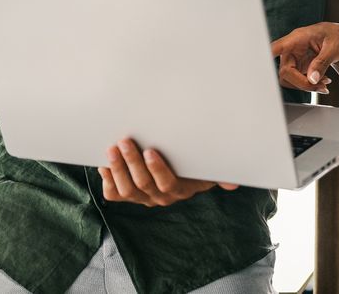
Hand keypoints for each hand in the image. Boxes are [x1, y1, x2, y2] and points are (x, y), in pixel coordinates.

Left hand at [98, 138, 236, 206]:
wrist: (177, 178)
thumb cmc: (193, 168)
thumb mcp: (208, 171)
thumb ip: (220, 175)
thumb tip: (234, 184)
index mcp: (179, 190)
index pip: (167, 183)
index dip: (157, 169)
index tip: (150, 151)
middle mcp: (159, 197)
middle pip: (143, 184)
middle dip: (132, 162)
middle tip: (125, 141)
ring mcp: (141, 198)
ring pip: (126, 189)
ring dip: (118, 168)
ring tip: (112, 149)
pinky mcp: (126, 195)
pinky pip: (113, 194)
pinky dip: (107, 180)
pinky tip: (104, 165)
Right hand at [271, 22, 338, 93]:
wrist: (338, 39)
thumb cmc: (335, 37)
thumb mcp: (334, 48)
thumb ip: (322, 62)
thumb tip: (312, 78)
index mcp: (296, 39)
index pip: (277, 48)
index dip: (266, 58)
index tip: (262, 67)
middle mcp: (290, 50)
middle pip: (284, 72)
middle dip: (302, 83)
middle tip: (321, 85)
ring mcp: (292, 59)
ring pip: (288, 79)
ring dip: (305, 86)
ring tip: (324, 84)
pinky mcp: (296, 67)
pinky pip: (296, 81)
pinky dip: (309, 85)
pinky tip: (322, 83)